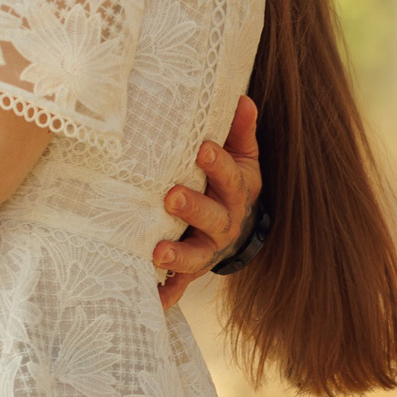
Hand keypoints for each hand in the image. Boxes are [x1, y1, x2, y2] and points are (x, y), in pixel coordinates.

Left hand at [155, 95, 261, 309]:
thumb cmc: (231, 183)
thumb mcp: (243, 158)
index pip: (230, 176)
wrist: (239, 230)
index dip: (218, 163)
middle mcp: (225, 223)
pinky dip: (168, 293)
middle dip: (193, 208)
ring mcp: (208, 250)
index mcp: (237, 192)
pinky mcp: (192, 271)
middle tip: (171, 197)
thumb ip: (239, 131)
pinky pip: (180, 286)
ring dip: (178, 256)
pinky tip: (153, 299)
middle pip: (212, 217)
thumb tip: (240, 97)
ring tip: (157, 253)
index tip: (202, 148)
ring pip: (196, 256)